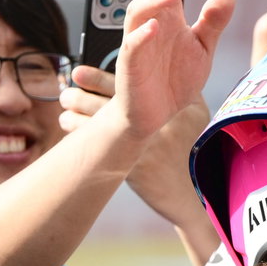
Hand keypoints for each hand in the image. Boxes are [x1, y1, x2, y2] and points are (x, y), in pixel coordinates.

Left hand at [63, 64, 214, 265]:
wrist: (200, 194)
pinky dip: (81, 138)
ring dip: (74, 117)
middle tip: (67, 94)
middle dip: (78, 97)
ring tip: (66, 113)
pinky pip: (98, 149)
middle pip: (103, 103)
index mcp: (167, 104)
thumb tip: (163, 71)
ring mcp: (141, 146)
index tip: (78, 74)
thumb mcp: (198, 116)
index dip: (96, 78)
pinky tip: (73, 131)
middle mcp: (152, 123)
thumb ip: (180, 92)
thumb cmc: (199, 152)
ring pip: (96, 126)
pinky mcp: (132, 168)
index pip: (125, 84)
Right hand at [110, 0, 234, 141]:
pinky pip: (131, 45)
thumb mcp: (201, 49)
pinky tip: (156, 27)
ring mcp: (138, 43)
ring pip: (137, 12)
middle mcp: (151, 24)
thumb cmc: (175, 80)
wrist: (156, 115)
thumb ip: (212, 23)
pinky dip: (142, 35)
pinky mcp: (131, 65)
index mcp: (168, 18)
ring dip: (156, 0)